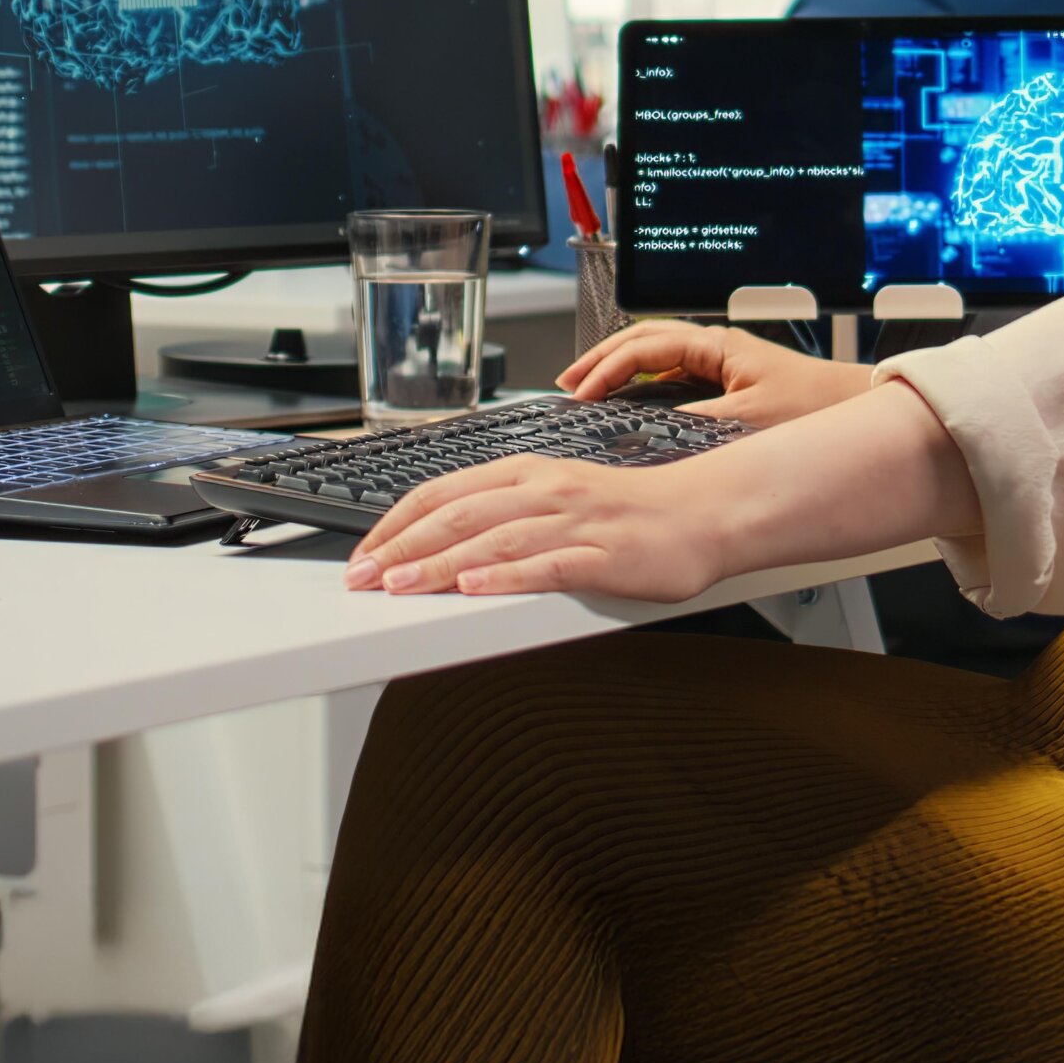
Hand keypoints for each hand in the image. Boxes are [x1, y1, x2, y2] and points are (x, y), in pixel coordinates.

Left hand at [346, 382, 982, 601]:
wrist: (704, 515)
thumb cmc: (630, 514)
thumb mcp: (558, 502)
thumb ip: (506, 517)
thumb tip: (446, 543)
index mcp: (527, 472)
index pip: (444, 492)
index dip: (396, 522)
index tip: (362, 553)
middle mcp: (543, 489)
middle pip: (456, 515)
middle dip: (400, 548)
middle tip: (359, 578)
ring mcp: (572, 521)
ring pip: (491, 539)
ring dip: (437, 565)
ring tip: (397, 588)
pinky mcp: (602, 554)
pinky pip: (546, 564)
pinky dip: (505, 577)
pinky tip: (474, 590)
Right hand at [558, 321, 869, 427]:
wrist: (854, 408)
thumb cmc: (814, 407)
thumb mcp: (749, 420)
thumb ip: (697, 423)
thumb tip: (650, 431)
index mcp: (716, 345)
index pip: (645, 347)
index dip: (607, 369)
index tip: (583, 394)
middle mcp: (714, 348)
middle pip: (642, 342)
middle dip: (600, 359)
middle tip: (567, 382)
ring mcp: (717, 363)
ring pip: (654, 357)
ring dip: (618, 370)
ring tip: (587, 388)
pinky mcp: (724, 382)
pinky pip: (670, 375)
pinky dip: (640, 385)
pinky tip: (626, 403)